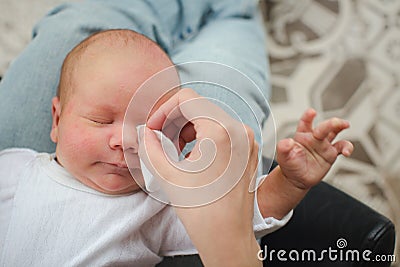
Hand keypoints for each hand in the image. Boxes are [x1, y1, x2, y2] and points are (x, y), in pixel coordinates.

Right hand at [139, 88, 261, 265]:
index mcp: (220, 131)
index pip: (186, 98)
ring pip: (211, 118)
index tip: (154, 127)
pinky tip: (194, 157)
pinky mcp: (249, 150)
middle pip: (199, 108)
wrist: (228, 237)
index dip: (163, 110)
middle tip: (161, 141)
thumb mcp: (166, 175)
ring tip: (177, 152)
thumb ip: (149, 145)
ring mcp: (248, 141)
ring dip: (188, 129)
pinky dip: (204, 137)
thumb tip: (144, 131)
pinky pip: (224, 131)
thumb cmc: (202, 211)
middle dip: (174, 121)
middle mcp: (239, 131)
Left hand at [276, 108, 353, 189]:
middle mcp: (313, 137)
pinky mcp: (331, 153)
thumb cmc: (289, 164)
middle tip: (336, 122)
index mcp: (301, 135)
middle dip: (330, 123)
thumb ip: (283, 147)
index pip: (305, 123)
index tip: (311, 112)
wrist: (296, 178)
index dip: (308, 117)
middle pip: (323, 127)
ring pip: (334, 132)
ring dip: (340, 127)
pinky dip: (347, 148)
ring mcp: (323, 144)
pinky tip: (347, 152)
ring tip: (345, 125)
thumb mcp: (283, 156)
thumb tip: (287, 142)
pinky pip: (342, 147)